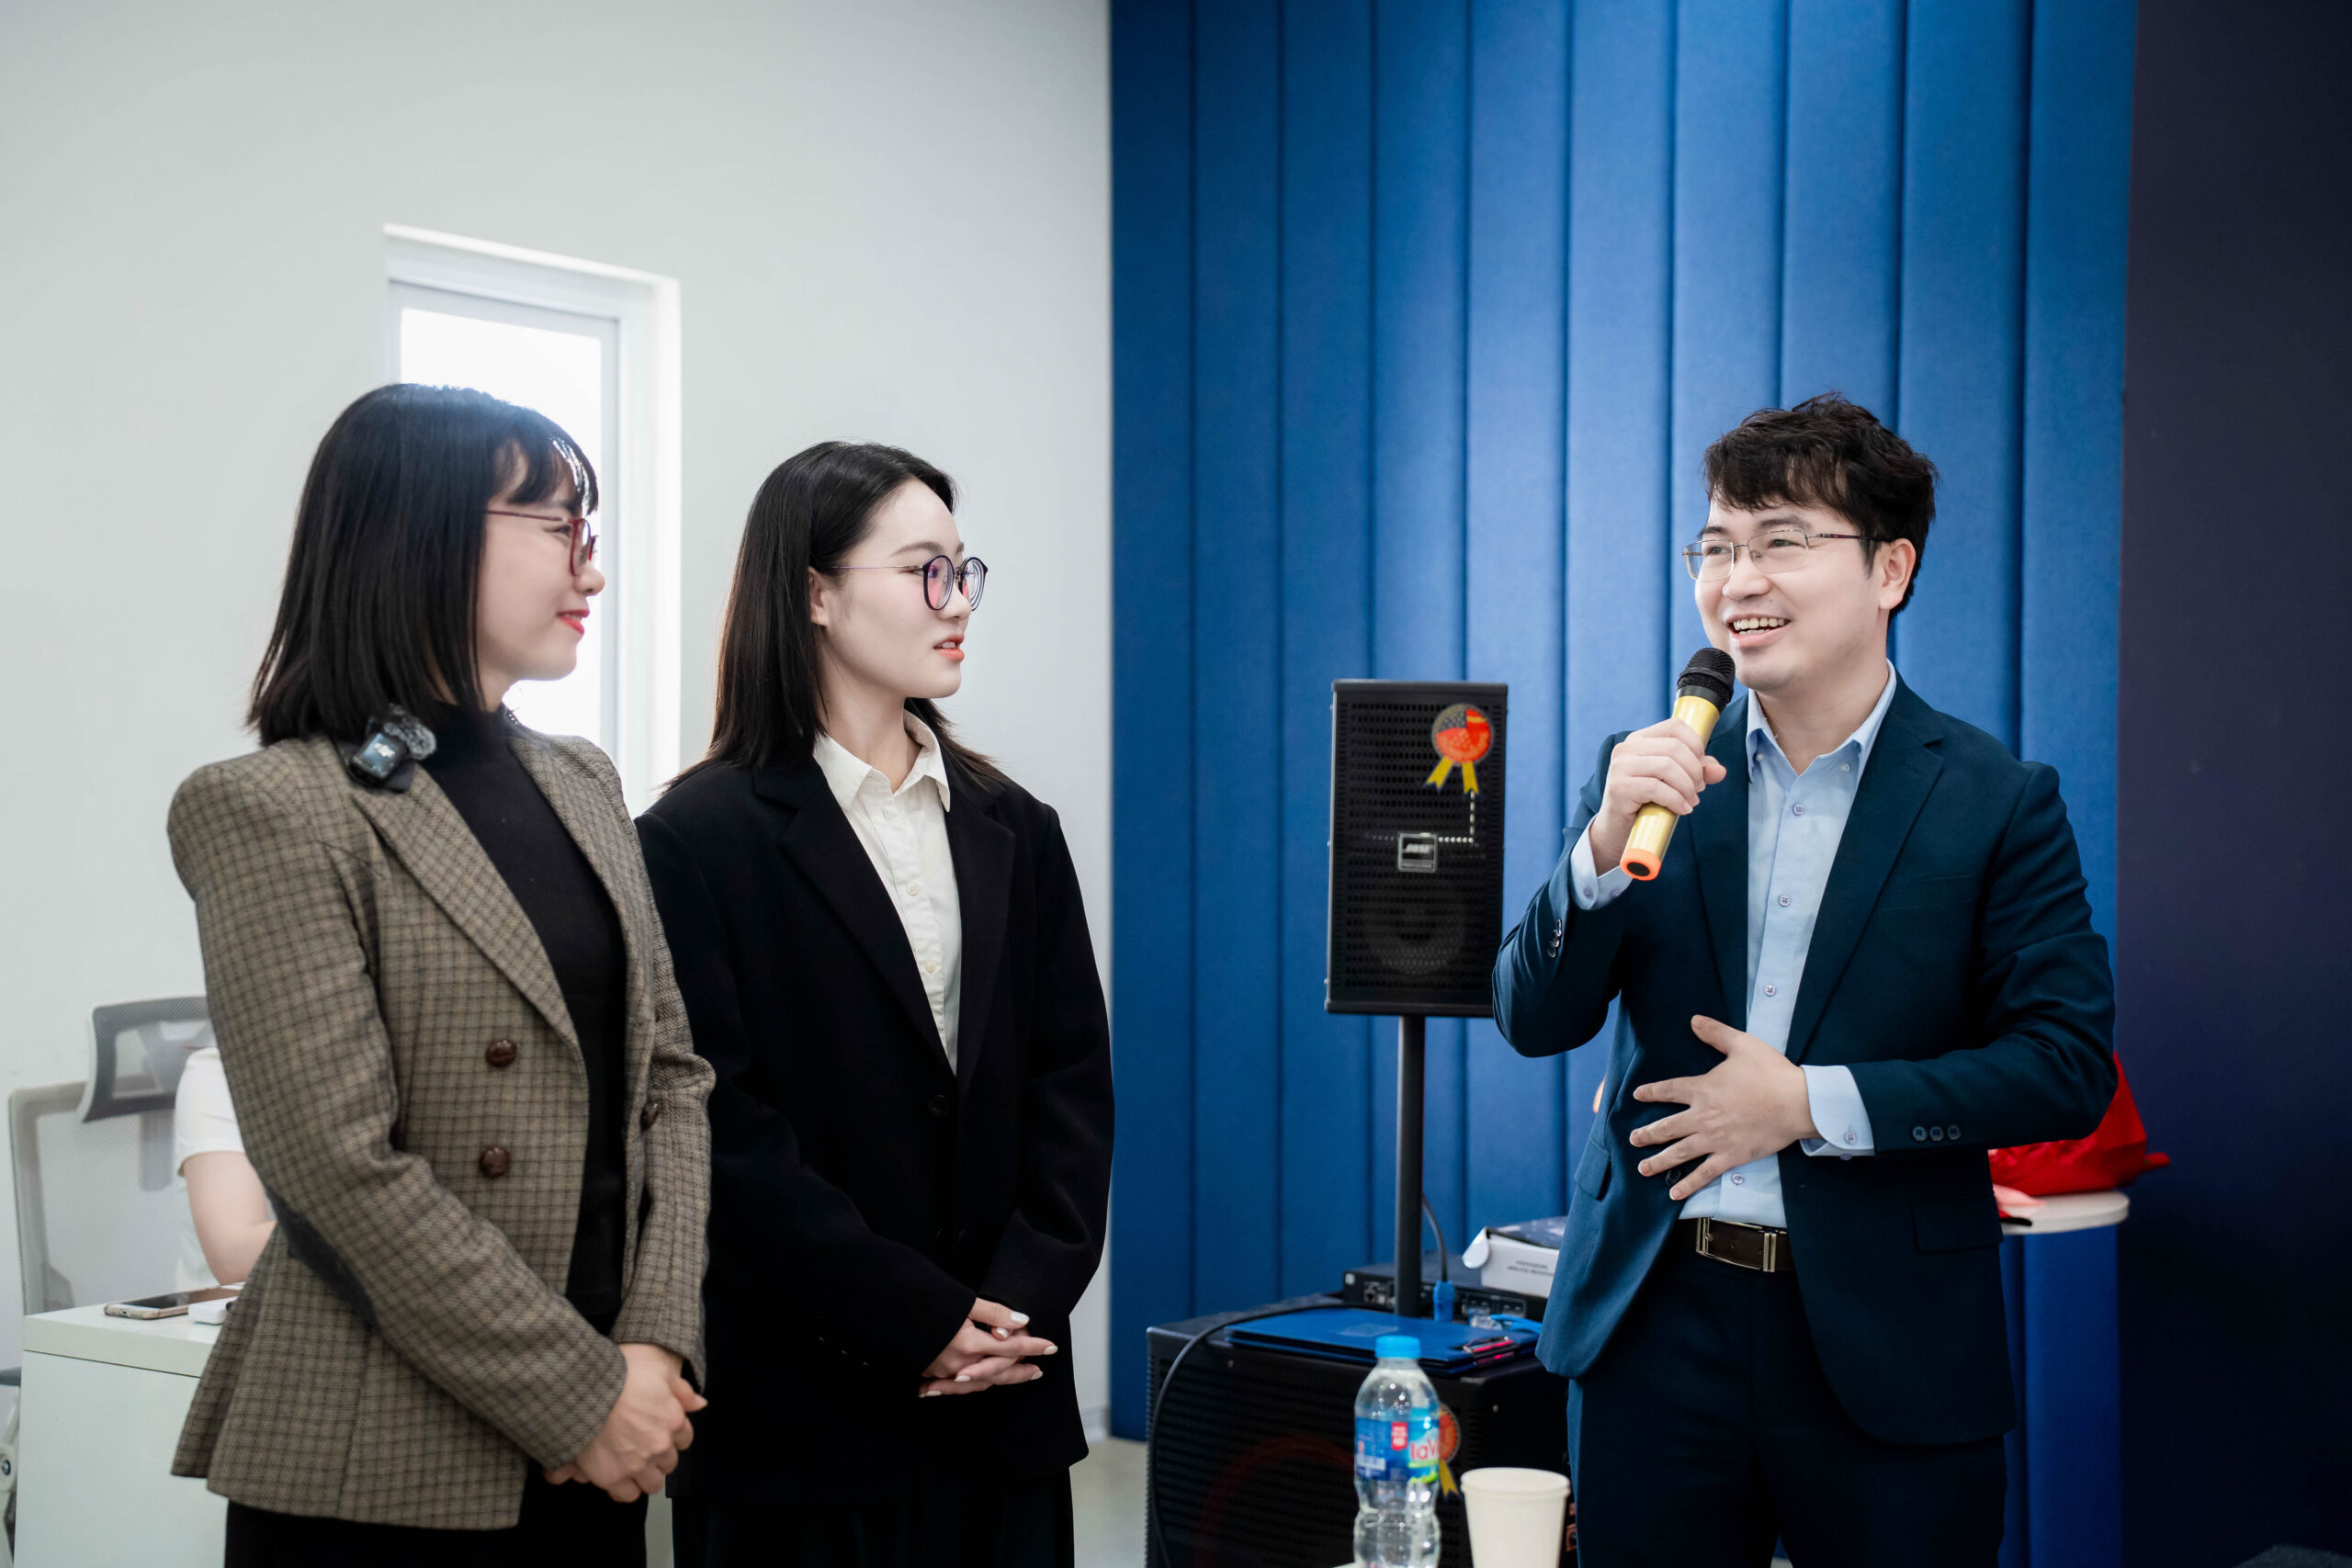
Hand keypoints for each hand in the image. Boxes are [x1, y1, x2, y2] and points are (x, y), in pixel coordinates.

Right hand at [546, 1343, 705, 1501]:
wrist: (584, 1391)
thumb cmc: (620, 1375)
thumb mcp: (658, 1370)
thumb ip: (682, 1390)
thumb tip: (700, 1404)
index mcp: (674, 1420)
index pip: (684, 1440)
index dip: (671, 1438)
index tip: (658, 1434)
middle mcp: (660, 1445)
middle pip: (669, 1463)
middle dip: (658, 1458)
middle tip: (641, 1448)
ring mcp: (638, 1464)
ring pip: (653, 1483)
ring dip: (645, 1477)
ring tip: (630, 1465)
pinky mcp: (613, 1478)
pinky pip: (628, 1495)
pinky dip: (624, 1489)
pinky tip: (617, 1478)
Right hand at [918, 1297, 1056, 1397]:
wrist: (889, 1314)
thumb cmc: (927, 1303)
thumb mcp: (964, 1302)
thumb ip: (994, 1313)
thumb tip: (1022, 1321)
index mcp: (970, 1344)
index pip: (1011, 1348)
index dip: (1033, 1347)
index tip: (1051, 1347)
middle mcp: (960, 1364)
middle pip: (999, 1373)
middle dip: (1020, 1372)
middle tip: (1038, 1370)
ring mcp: (944, 1372)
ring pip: (980, 1383)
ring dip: (1000, 1380)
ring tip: (1015, 1377)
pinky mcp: (931, 1373)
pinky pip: (960, 1386)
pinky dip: (974, 1384)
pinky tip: (980, 1382)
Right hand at [1585, 718, 1728, 870]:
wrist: (1619, 829)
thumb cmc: (1647, 800)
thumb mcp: (1675, 781)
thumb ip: (1698, 771)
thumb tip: (1720, 771)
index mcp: (1639, 739)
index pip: (1674, 726)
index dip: (1695, 743)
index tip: (1701, 766)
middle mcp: (1626, 748)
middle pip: (1674, 747)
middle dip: (1694, 770)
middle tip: (1698, 789)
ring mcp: (1619, 767)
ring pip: (1666, 766)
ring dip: (1687, 787)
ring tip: (1691, 801)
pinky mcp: (1619, 788)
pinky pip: (1656, 788)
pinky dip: (1676, 800)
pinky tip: (1682, 809)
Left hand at [1628, 1016, 1816, 1200]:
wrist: (1796, 1102)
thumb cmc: (1770, 1072)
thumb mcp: (1742, 1045)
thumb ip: (1715, 1033)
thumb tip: (1694, 1020)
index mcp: (1702, 1088)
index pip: (1669, 1091)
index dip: (1651, 1092)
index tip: (1638, 1095)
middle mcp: (1702, 1116)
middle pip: (1667, 1126)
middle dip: (1647, 1134)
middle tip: (1632, 1140)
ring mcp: (1714, 1139)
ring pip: (1679, 1153)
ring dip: (1658, 1162)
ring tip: (1642, 1169)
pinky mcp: (1730, 1156)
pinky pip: (1704, 1173)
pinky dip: (1689, 1185)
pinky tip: (1674, 1194)